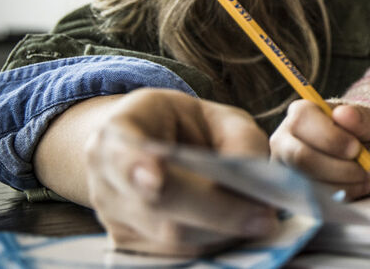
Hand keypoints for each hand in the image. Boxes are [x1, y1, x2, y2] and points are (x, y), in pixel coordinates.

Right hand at [68, 89, 276, 255]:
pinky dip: (213, 244)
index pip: (122, 153)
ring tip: (259, 221)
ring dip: (221, 233)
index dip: (137, 168)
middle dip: (216, 213)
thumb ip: (241, 141)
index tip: (155, 181)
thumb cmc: (189, 126)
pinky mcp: (128, 246)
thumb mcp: (218, 116)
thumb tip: (258, 187)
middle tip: (264, 217)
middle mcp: (105, 178)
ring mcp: (112, 217)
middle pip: (157, 206)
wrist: (151, 144)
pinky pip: (175, 255)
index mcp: (119, 131)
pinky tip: (237, 230)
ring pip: (170, 238)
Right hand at [269, 100, 369, 199]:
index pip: (303, 122)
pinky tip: (355, 189)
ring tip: (365, 180)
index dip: (331, 138)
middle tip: (363, 171)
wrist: (355, 153)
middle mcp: (283, 139)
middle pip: (300, 156)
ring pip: (304, 181)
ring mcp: (282, 167)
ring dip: (341, 185)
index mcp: (299, 113)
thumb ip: (359, 117)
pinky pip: (309, 199)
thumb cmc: (357, 133)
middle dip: (337, 168)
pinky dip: (337, 197)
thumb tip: (344, 113)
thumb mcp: (365, 121)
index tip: (356, 149)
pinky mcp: (288, 190)